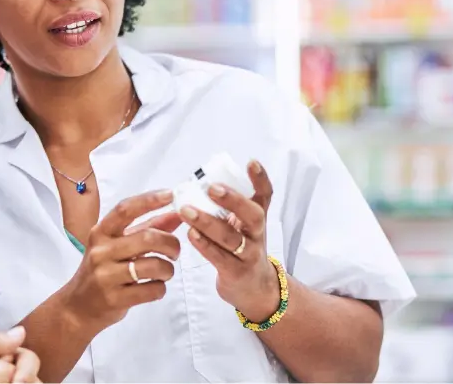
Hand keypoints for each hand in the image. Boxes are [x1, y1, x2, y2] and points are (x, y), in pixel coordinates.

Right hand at [58, 190, 181, 332]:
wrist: (77, 307)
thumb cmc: (102, 270)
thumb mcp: (118, 245)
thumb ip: (147, 228)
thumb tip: (176, 215)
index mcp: (101, 233)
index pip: (125, 209)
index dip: (150, 200)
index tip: (170, 194)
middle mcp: (101, 251)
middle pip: (147, 238)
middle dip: (170, 244)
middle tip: (175, 251)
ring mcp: (106, 276)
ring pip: (154, 266)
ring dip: (168, 269)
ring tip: (164, 271)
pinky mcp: (114, 298)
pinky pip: (152, 290)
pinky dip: (161, 288)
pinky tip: (154, 287)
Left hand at [179, 160, 280, 321]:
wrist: (256, 290)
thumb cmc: (242, 250)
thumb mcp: (242, 226)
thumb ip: (229, 208)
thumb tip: (200, 182)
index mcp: (257, 219)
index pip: (265, 196)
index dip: (260, 179)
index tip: (251, 162)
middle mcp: (257, 234)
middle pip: (253, 215)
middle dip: (233, 200)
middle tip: (212, 188)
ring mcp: (248, 255)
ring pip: (231, 238)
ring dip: (207, 223)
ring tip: (186, 210)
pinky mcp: (236, 272)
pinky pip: (219, 258)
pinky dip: (204, 245)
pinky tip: (191, 234)